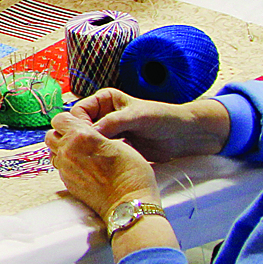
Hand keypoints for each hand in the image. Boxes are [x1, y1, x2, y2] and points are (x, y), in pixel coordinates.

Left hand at [47, 108, 160, 221]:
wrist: (128, 204)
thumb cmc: (131, 173)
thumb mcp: (119, 143)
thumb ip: (98, 135)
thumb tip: (90, 133)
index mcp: (81, 136)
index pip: (59, 119)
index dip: (68, 120)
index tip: (79, 124)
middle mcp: (68, 151)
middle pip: (51, 135)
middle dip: (61, 134)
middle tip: (78, 138)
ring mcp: (65, 168)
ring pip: (52, 152)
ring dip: (61, 149)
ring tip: (80, 153)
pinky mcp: (66, 182)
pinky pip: (60, 167)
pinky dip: (67, 164)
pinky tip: (83, 168)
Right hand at [71, 89, 231, 163]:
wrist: (184, 135)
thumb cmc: (163, 118)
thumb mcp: (137, 116)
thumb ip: (113, 122)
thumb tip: (90, 133)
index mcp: (104, 100)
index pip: (78, 111)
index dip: (78, 125)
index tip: (85, 138)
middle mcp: (102, 114)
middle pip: (79, 127)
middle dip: (81, 139)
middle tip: (88, 151)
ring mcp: (108, 131)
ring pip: (87, 141)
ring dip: (89, 150)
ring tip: (95, 159)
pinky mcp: (114, 146)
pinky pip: (99, 151)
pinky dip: (98, 157)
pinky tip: (102, 163)